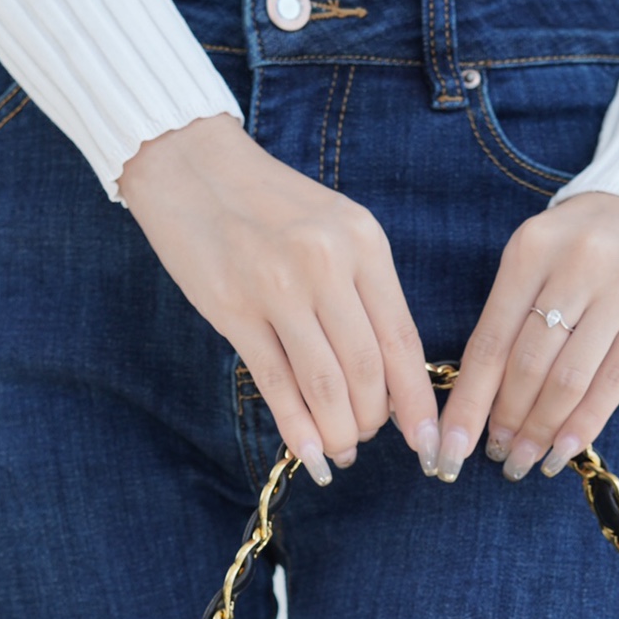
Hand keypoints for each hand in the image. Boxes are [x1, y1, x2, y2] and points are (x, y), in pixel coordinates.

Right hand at [118, 114, 440, 484]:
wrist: (190, 166)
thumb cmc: (269, 205)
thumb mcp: (334, 229)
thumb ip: (363, 292)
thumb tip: (389, 375)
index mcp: (363, 242)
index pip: (402, 339)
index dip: (417, 401)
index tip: (428, 441)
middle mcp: (327, 263)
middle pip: (367, 368)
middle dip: (373, 420)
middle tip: (368, 439)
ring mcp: (278, 287)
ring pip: (325, 383)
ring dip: (339, 430)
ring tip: (341, 450)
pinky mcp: (234, 309)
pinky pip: (276, 382)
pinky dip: (298, 427)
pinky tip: (310, 452)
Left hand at [434, 194, 618, 482]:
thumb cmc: (584, 240)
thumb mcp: (537, 255)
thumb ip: (510, 314)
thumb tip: (480, 397)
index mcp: (530, 250)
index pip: (490, 340)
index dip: (468, 400)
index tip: (450, 445)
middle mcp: (575, 266)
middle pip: (528, 365)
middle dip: (506, 421)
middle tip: (497, 456)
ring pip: (569, 379)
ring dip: (541, 429)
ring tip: (524, 459)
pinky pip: (613, 382)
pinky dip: (584, 424)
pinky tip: (564, 450)